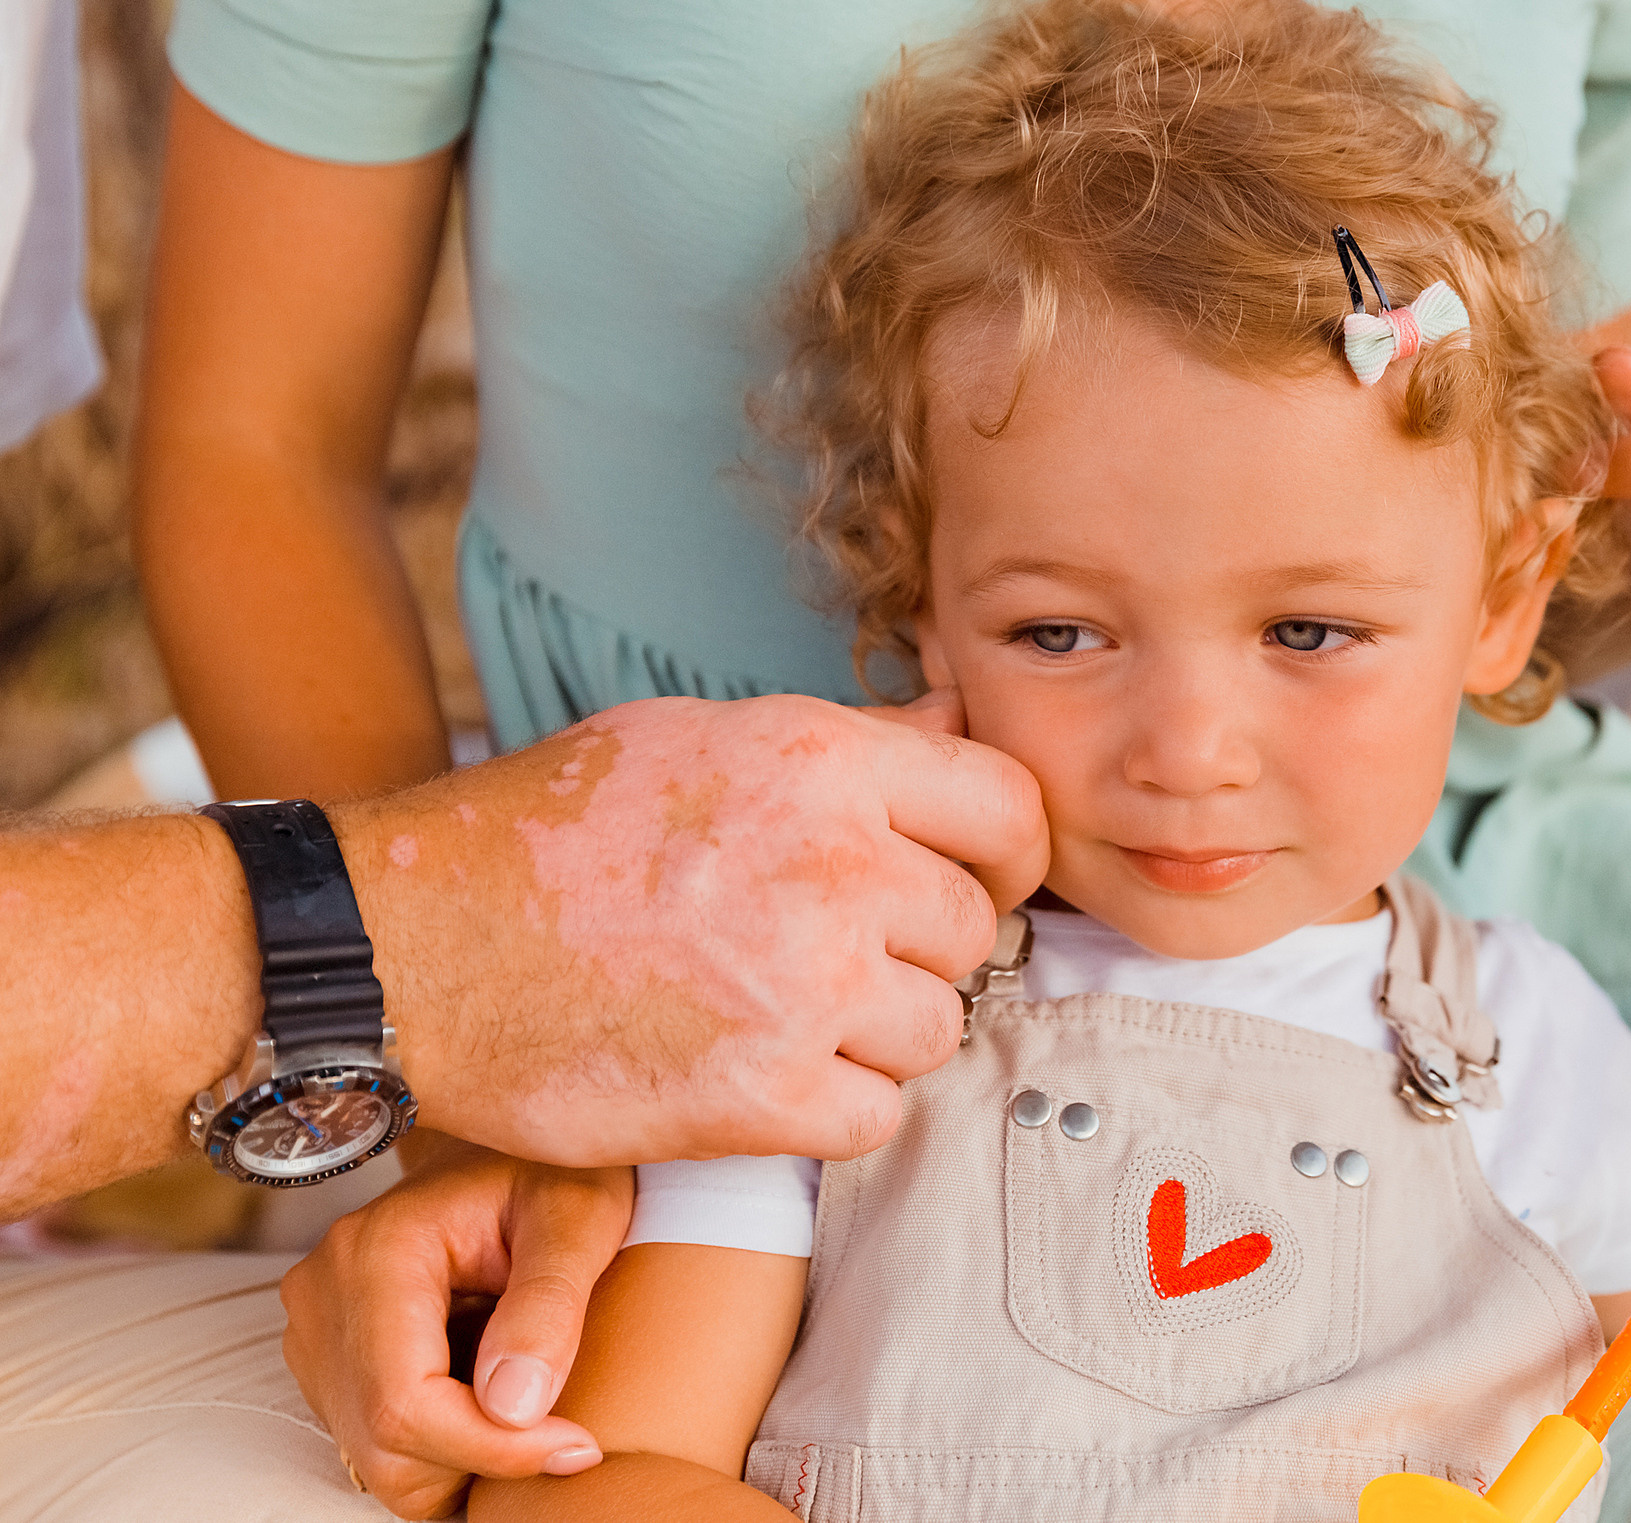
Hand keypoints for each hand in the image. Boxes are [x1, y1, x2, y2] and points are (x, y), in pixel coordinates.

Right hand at [281, 1143, 629, 1518]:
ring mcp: (317, 1331)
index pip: (403, 1403)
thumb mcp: (578, 1217)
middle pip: (383, 1444)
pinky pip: (378, 1442)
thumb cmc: (551, 1171)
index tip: (577, 1445)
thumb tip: (514, 1408)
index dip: (493, 1448)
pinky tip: (494, 1393)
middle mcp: (323, 1296)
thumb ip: (550, 1305)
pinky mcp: (332, 1359)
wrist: (508, 1152)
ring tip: (530, 1397)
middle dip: (481, 1460)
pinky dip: (443, 1444)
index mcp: (375, 1250)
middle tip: (568, 1437)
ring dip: (462, 1457)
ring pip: (378, 1457)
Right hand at [340, 691, 1047, 1165]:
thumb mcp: (698, 737)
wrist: (408, 945)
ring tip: (788, 1012)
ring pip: (937, 1029)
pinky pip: (878, 1116)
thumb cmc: (544, 832)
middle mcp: (833, 867)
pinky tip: (770, 1075)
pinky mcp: (763, 1095)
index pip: (1007, 806)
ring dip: (880, 1034)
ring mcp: (803, 986)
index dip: (1009, 852)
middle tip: (837, 957)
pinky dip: (836, 1108)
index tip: (981, 881)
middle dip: (920, 950)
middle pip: (974, 929)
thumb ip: (845, 743)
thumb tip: (957, 728)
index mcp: (821, 762)